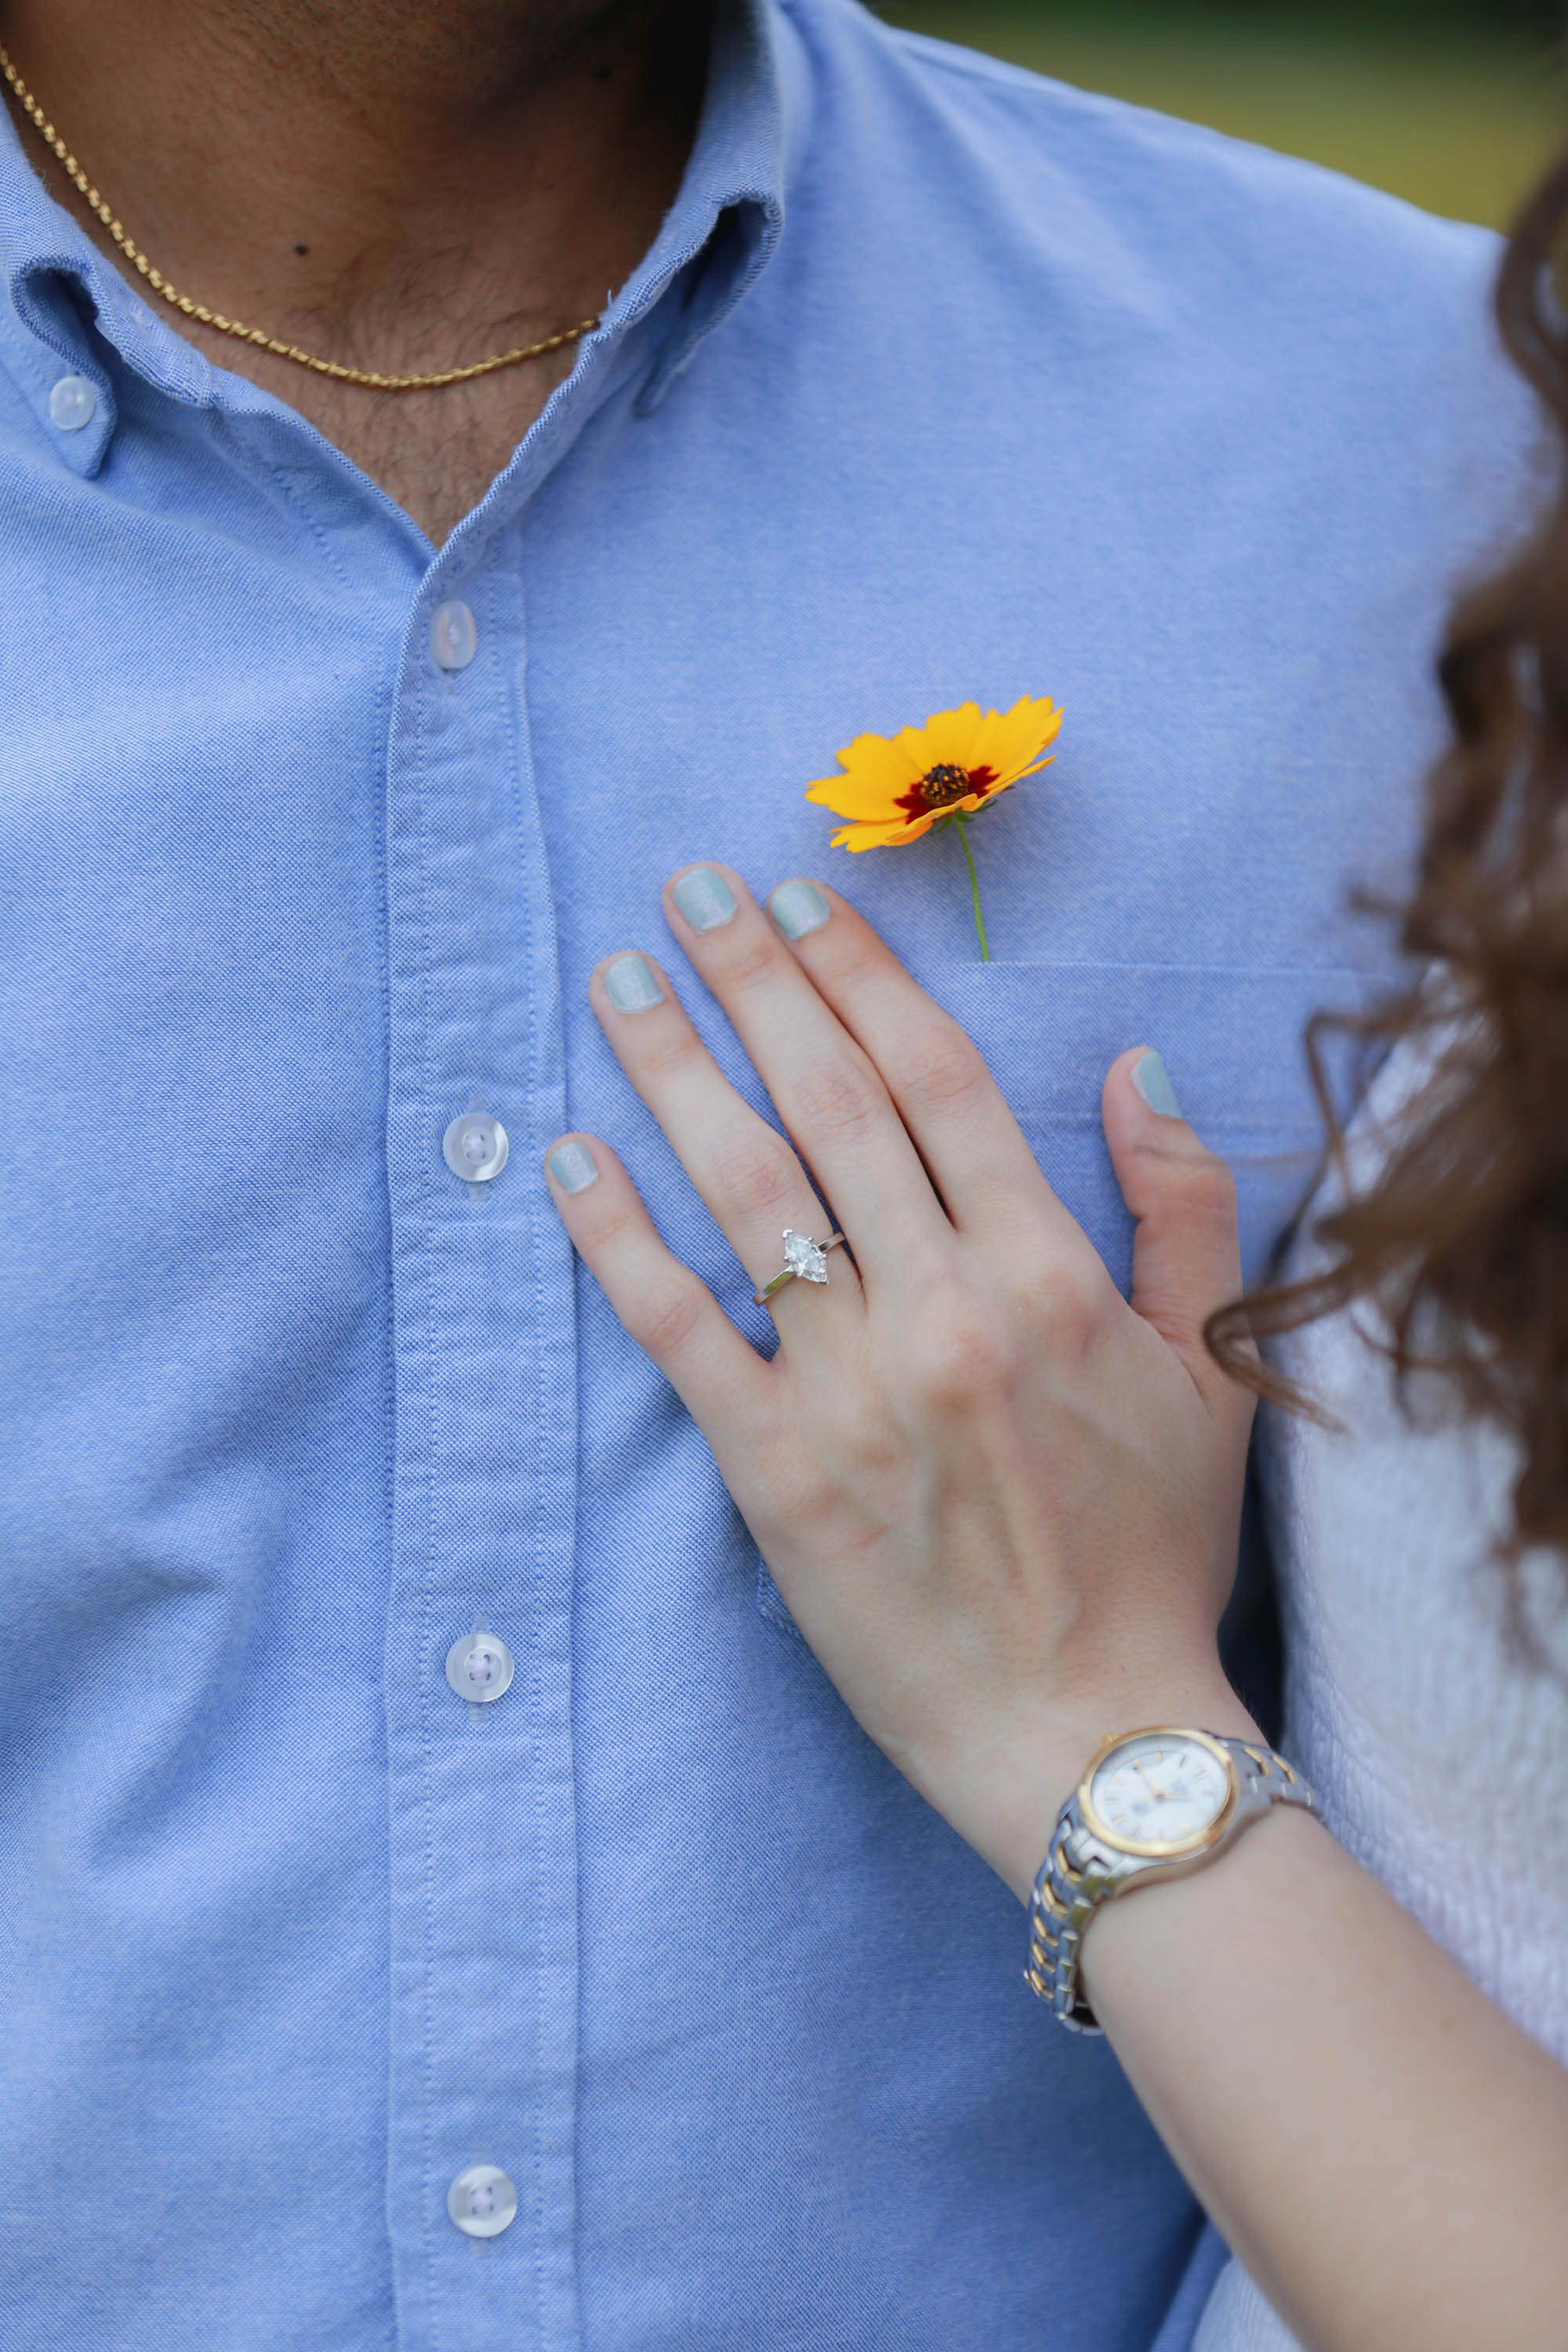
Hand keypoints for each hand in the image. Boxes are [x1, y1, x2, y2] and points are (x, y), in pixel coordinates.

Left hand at [545, 868, 1258, 1899]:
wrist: (1092, 1736)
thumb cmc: (1156, 1552)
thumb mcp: (1216, 1373)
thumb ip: (1188, 1207)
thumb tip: (1140, 1065)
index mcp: (1048, 1275)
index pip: (937, 1081)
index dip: (860, 976)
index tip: (800, 897)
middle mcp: (944, 1312)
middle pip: (830, 1107)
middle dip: (753, 982)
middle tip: (685, 890)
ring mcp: (849, 1392)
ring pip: (746, 1195)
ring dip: (675, 1074)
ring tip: (619, 984)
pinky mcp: (774, 1474)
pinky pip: (679, 1333)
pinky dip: (617, 1241)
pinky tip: (566, 1157)